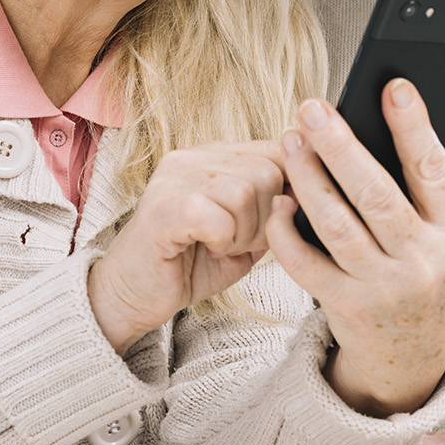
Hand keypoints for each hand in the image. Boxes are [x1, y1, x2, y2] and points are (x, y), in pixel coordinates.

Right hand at [88, 141, 285, 352]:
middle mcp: (194, 157)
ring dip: (243, 234)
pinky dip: (222, 240)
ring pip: (246, 193)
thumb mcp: (247, 233)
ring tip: (218, 246)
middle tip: (238, 242)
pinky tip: (205, 248)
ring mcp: (174, 178)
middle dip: (267, 219)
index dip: (291, 190)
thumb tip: (310, 191)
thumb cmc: (191, 263)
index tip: (275, 222)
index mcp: (216, 155)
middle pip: (268, 171)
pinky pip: (217, 217)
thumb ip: (276, 210)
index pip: (279, 149)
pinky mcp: (161, 209)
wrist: (134, 294)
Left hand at [266, 81, 444, 415]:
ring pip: (338, 227)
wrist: (414, 356)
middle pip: (377, 196)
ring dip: (309, 181)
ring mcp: (384, 287)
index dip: (414, 127)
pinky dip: (288, 233)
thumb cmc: (435, 271)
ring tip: (291, 141)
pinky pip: (308, 265)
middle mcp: (424, 261)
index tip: (393, 86)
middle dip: (341, 147)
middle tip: (312, 107)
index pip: (433, 171)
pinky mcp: (346, 307)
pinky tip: (279, 200)